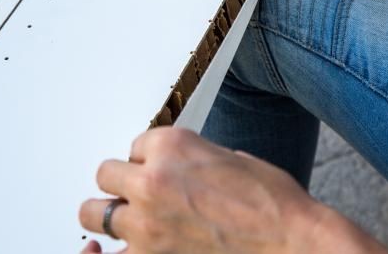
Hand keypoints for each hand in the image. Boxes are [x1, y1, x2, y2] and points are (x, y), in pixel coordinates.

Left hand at [79, 128, 387, 253]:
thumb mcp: (231, 157)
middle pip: (106, 174)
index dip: (150, 157)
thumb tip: (175, 169)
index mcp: (173, 146)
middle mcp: (152, 180)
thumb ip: (191, 159)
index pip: (136, 144)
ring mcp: (146, 225)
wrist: (293, 243)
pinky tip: (121, 247)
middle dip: (124, 180)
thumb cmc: (273, 203)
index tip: (160, 167)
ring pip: (94, 214)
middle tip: (139, 190)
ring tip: (128, 218)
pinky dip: (114, 251)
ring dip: (112, 213)